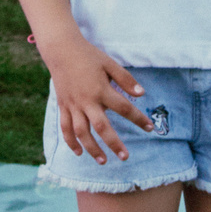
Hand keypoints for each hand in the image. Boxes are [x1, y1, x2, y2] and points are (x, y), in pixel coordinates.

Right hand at [35, 28, 150, 163]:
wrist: (61, 50)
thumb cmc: (88, 56)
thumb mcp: (110, 64)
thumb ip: (126, 80)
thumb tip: (142, 95)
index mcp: (101, 89)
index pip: (124, 108)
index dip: (138, 119)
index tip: (150, 128)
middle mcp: (86, 100)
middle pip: (101, 127)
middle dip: (114, 143)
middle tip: (125, 157)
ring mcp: (73, 105)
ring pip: (82, 132)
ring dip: (92, 148)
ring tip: (103, 161)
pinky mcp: (63, 106)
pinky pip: (65, 127)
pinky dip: (70, 141)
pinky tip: (78, 152)